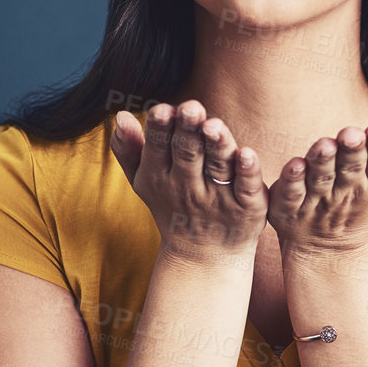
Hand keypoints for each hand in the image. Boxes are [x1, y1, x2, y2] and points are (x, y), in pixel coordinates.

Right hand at [109, 101, 268, 264]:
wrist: (203, 258)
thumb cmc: (172, 205)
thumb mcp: (144, 181)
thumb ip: (129, 149)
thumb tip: (120, 115)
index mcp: (160, 177)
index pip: (158, 148)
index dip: (160, 129)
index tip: (162, 110)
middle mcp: (188, 187)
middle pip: (188, 154)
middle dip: (188, 131)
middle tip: (191, 107)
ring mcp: (218, 199)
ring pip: (218, 168)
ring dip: (217, 146)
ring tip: (215, 126)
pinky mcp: (247, 208)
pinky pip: (246, 188)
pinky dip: (247, 172)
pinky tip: (247, 154)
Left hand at [266, 124, 367, 259]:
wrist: (329, 247)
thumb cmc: (365, 198)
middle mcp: (346, 190)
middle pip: (350, 169)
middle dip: (351, 151)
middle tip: (350, 134)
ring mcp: (317, 200)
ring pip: (321, 178)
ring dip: (322, 162)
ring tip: (324, 144)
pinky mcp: (289, 207)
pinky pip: (291, 193)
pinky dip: (292, 181)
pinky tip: (294, 165)